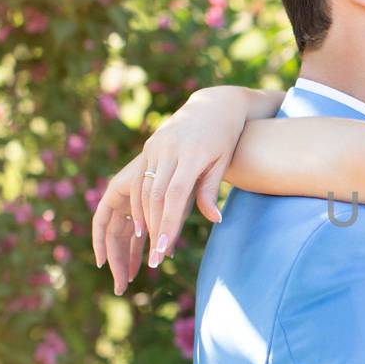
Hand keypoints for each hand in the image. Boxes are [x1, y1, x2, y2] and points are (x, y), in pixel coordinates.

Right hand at [91, 87, 247, 291]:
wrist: (214, 105)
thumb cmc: (225, 137)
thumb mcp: (223, 161)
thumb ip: (211, 189)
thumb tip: (215, 220)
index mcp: (191, 154)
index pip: (175, 195)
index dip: (168, 222)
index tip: (163, 248)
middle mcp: (168, 150)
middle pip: (156, 196)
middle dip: (154, 228)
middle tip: (155, 258)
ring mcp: (156, 147)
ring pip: (143, 190)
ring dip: (144, 219)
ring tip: (148, 245)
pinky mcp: (150, 148)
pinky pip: (140, 180)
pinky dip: (139, 203)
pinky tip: (142, 223)